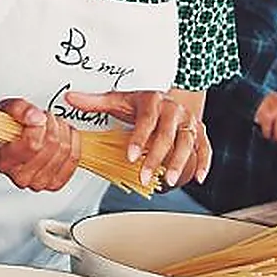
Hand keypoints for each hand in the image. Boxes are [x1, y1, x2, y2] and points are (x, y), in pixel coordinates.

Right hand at [0, 98, 80, 191]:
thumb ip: (19, 110)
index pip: (32, 144)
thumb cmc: (7, 130)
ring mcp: (40, 182)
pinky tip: (63, 133)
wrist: (10, 144)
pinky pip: (74, 158)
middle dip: (51, 124)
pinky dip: (73, 141)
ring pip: (64, 150)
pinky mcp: (56, 182)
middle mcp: (21, 176)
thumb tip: (36, 118)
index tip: (37, 116)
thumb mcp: (6, 110)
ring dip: (62, 130)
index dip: (40, 125)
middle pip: (52, 145)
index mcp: (5, 161)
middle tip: (44, 118)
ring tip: (52, 125)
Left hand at [64, 90, 210, 189]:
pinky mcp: (200, 132)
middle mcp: (173, 111)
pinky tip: (198, 178)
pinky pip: (205, 148)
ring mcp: (189, 122)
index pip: (146, 121)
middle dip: (156, 158)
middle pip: (167, 135)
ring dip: (180, 163)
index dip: (139, 139)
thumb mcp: (119, 99)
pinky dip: (204, 163)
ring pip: (187, 143)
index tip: (130, 156)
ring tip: (169, 180)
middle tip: (145, 177)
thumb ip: (95, 102)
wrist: (169, 95)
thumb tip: (71, 99)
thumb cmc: (142, 103)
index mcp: (153, 101)